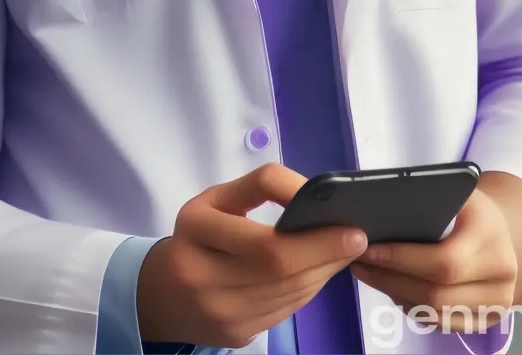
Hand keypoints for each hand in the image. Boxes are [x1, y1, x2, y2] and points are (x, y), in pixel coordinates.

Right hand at [136, 162, 368, 348]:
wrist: (164, 293)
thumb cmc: (200, 232)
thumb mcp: (219, 198)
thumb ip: (262, 186)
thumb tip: (314, 192)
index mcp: (195, 229)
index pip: (264, 238)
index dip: (312, 235)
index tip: (347, 222)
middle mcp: (202, 275)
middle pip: (280, 270)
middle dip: (326, 253)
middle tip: (357, 238)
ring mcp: (219, 311)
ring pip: (288, 293)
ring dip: (323, 271)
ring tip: (344, 250)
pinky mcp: (236, 335)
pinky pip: (285, 310)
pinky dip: (309, 288)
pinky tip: (319, 270)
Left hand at [350, 185, 517, 332]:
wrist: (504, 234)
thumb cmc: (471, 210)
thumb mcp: (456, 192)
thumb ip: (426, 199)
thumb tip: (377, 208)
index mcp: (491, 238)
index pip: (444, 261)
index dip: (402, 259)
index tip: (368, 249)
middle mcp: (501, 276)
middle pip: (436, 293)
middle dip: (391, 279)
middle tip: (359, 263)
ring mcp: (497, 304)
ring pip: (436, 313)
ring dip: (396, 295)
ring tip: (369, 274)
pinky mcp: (487, 321)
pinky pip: (441, 322)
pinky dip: (413, 308)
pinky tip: (393, 288)